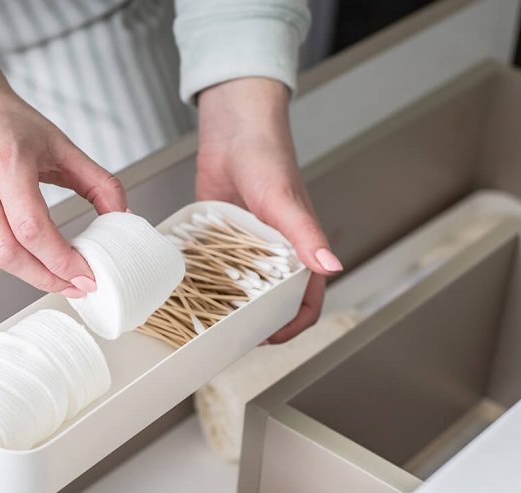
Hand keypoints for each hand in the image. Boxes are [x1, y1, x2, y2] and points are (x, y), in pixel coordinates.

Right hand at [0, 15, 124, 296]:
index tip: (85, 276)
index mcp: (7, 163)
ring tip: (21, 255)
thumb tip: (124, 217)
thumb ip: (99, 182)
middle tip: (70, 283)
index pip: (32, 229)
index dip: (61, 261)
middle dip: (43, 276)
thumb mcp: (61, 145)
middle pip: (4, 251)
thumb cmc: (8, 124)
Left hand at [195, 78, 339, 343]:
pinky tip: (188, 290)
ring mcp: (248, 247)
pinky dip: (207, 281)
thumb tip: (332, 267)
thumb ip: (306, 235)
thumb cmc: (267, 157)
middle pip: (272, 302)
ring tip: (206, 321)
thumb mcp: (284, 201)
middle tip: (230, 336)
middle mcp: (276, 253)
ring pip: (243, 288)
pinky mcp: (223, 237)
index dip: (292, 325)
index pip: (306, 301)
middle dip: (256, 323)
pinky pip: (218, 267)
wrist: (233, 127)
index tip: (268, 338)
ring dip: (229, 306)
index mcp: (300, 250)